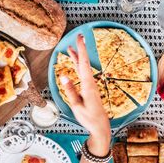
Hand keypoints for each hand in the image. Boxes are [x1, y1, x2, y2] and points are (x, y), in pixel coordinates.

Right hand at [60, 34, 110, 155]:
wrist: (100, 126)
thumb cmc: (89, 118)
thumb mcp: (77, 106)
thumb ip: (70, 91)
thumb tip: (63, 76)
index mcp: (88, 85)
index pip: (84, 63)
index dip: (81, 50)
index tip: (80, 38)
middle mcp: (90, 83)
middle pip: (84, 62)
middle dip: (81, 49)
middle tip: (79, 36)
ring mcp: (90, 85)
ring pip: (82, 67)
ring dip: (77, 56)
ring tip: (71, 47)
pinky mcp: (89, 88)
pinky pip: (82, 73)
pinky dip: (78, 66)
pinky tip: (75, 62)